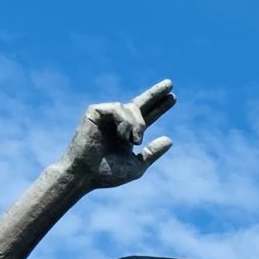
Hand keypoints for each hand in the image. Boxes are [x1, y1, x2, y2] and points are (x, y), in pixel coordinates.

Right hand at [59, 81, 176, 190]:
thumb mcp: (136, 166)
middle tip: (170, 84)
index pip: (147, 117)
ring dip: (137, 125)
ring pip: (132, 108)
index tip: (173, 98)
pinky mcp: (95, 111)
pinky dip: (124, 122)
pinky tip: (123, 134)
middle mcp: (118, 123)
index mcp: (128, 134)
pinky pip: (117, 108)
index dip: (159, 107)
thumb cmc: (107, 174)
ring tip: (134, 141)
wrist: (85, 174)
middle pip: (140, 104)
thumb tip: (170, 139)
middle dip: (155, 94)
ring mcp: (106, 116)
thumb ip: (152, 153)